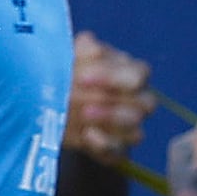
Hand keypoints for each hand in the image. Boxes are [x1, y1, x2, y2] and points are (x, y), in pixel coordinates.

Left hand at [64, 34, 155, 163]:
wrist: (50, 103)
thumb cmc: (65, 72)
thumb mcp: (70, 57)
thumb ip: (80, 50)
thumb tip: (88, 43)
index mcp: (131, 73)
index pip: (138, 75)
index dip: (114, 77)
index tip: (83, 78)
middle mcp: (138, 100)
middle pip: (146, 103)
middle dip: (114, 102)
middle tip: (85, 103)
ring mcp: (130, 126)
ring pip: (137, 129)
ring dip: (111, 120)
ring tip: (84, 115)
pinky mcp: (117, 148)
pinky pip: (120, 152)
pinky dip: (104, 145)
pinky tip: (86, 135)